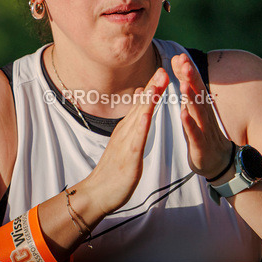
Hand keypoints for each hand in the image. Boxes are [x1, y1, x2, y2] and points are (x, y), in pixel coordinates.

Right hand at [80, 68, 169, 214]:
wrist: (98, 192)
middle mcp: (126, 131)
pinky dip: (142, 127)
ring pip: (139, 119)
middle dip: (153, 88)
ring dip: (148, 102)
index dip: (153, 86)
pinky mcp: (129, 158)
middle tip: (163, 69)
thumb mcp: (126, 139)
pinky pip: (136, 140)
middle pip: (141, 106)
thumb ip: (135, 118)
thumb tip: (142, 94)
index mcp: (128, 127)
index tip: (163, 69)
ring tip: (157, 86)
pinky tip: (148, 116)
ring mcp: (126, 143)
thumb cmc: (114, 167)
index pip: (142, 103)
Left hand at [171, 53, 233, 179]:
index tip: (180, 56)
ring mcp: (204, 129)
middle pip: (199, 93)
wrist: (218, 161)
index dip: (188, 71)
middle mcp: (205, 114)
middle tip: (184, 63)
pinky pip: (195, 133)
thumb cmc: (202, 131)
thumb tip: (178, 60)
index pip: (195, 84)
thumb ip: (186, 85)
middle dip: (191, 77)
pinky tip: (183, 114)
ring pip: (198, 111)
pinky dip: (190, 123)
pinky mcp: (201, 145)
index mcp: (202, 104)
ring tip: (183, 84)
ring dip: (191, 97)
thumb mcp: (193, 107)